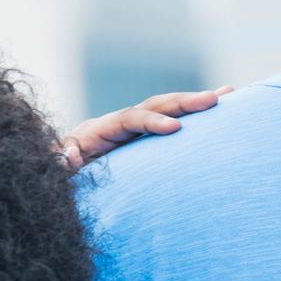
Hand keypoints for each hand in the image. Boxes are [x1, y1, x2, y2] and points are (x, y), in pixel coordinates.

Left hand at [58, 87, 231, 171]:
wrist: (55, 186)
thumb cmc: (55, 183)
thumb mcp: (52, 177)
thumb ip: (57, 164)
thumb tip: (67, 155)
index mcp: (96, 133)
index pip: (129, 119)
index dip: (152, 122)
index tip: (175, 129)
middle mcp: (116, 127)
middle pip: (154, 106)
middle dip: (184, 102)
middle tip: (215, 99)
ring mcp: (131, 135)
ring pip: (166, 112)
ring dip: (195, 103)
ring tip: (228, 94)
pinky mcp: (142, 145)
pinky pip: (169, 127)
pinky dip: (193, 120)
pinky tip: (221, 114)